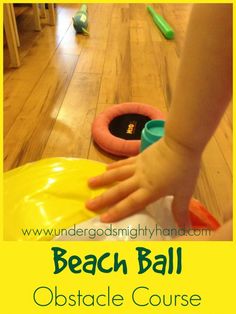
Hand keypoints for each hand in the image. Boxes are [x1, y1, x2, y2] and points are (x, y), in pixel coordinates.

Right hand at [86, 137, 200, 226]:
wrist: (181, 143)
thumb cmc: (184, 168)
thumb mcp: (184, 191)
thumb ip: (180, 210)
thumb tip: (184, 229)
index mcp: (150, 190)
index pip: (131, 203)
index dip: (117, 212)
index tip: (103, 219)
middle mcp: (140, 179)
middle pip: (119, 190)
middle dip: (103, 199)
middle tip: (88, 204)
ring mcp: (138, 166)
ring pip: (116, 174)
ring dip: (102, 179)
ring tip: (89, 183)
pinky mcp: (139, 156)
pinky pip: (123, 163)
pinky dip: (114, 166)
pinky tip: (105, 168)